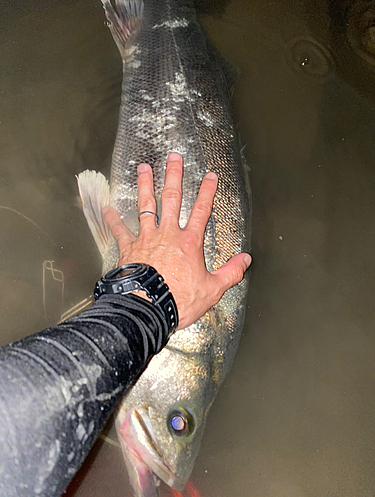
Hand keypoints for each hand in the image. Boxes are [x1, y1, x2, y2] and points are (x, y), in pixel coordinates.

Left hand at [102, 153, 250, 329]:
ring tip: (143, 168)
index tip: (209, 176)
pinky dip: (113, 219)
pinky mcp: (129, 249)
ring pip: (146, 206)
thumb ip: (231, 272)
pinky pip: (120, 230)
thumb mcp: (213, 289)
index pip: (202, 210)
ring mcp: (146, 239)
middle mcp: (168, 234)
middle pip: (172, 199)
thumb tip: (246, 260)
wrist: (148, 309)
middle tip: (174, 158)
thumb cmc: (178, 300)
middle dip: (173, 176)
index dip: (207, 191)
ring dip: (145, 185)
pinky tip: (107, 208)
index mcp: (189, 242)